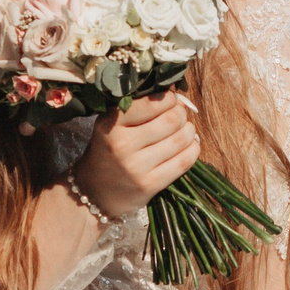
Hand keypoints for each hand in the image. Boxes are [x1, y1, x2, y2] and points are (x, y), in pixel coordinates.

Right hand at [75, 93, 197, 219]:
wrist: (97, 190)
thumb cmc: (110, 149)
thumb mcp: (112, 124)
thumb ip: (139, 108)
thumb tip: (179, 100)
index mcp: (111, 123)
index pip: (151, 103)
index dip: (169, 98)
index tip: (170, 100)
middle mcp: (122, 145)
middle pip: (171, 120)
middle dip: (181, 114)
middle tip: (180, 114)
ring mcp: (136, 167)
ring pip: (180, 139)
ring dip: (189, 131)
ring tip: (185, 129)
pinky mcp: (150, 184)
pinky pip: (184, 161)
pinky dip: (193, 149)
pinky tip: (189, 145)